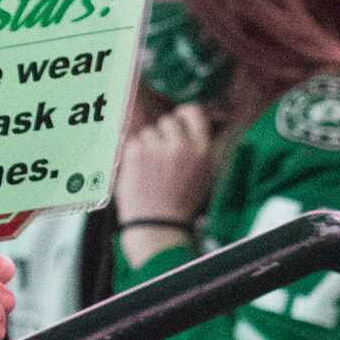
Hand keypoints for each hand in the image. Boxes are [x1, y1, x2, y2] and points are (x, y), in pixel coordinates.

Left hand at [116, 104, 218, 226]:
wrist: (158, 227)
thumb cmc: (181, 205)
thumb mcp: (205, 176)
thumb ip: (201, 148)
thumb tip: (197, 124)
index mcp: (202, 150)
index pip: (193, 112)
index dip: (183, 114)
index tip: (178, 121)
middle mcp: (182, 145)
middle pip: (168, 120)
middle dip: (163, 134)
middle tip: (161, 156)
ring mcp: (158, 148)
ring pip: (149, 132)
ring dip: (147, 145)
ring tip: (151, 170)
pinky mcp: (137, 153)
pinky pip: (133, 142)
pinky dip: (134, 154)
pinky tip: (140, 172)